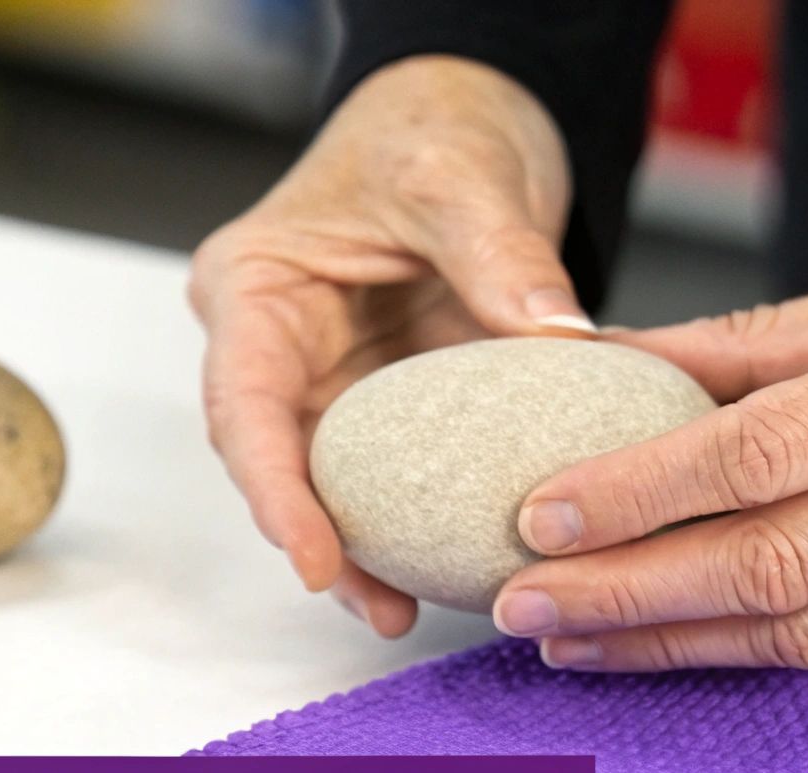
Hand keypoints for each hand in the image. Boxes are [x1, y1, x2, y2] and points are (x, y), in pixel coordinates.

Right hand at [192, 56, 589, 637]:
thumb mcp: (463, 178)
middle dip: (319, 544)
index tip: (314, 557)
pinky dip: (422, 521)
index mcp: (255, 288)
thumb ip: (503, 255)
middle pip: (277, 464)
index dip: (273, 490)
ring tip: (410, 614)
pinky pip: (397, 474)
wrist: (467, 123)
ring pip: (332, 484)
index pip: (243, 405)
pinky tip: (460, 566)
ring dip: (366, 552)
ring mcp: (330, 381)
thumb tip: (564, 339)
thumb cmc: (434, 131)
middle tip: (380, 607)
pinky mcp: (387, 404)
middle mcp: (277, 347)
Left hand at [492, 208, 807, 670]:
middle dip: (627, 594)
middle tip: (525, 601)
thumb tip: (605, 365)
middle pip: (766, 568)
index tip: (542, 513)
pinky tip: (669, 637)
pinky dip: (748, 644)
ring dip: (671, 641)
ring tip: (572, 639)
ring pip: (802, 629)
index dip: (638, 495)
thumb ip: (744, 349)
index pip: (757, 458)